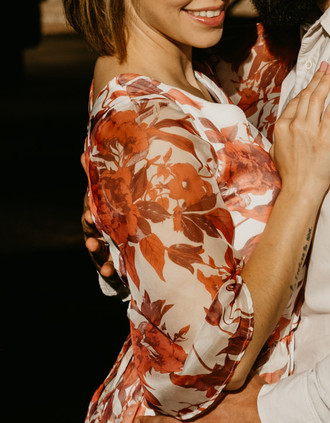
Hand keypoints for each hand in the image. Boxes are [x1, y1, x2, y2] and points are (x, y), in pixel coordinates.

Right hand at [80, 156, 124, 292]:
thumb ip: (113, 176)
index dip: (91, 206)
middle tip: (90, 224)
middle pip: (93, 226)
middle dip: (90, 226)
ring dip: (95, 248)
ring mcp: (109, 245)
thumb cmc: (136, 211)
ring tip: (93, 247)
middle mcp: (105, 227)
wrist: (149, 242)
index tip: (89, 213)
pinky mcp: (116, 262)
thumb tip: (88, 152)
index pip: (95, 206)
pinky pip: (109, 266)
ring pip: (98, 246)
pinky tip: (108, 270)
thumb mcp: (129, 195)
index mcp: (109, 209)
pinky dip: (106, 268)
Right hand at [271, 62, 329, 197]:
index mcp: (281, 126)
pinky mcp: (325, 136)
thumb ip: (280, 137)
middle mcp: (294, 124)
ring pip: (317, 99)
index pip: (295, 101)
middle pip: (307, 95)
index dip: (306, 88)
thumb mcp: (277, 151)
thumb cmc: (290, 175)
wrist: (301, 190)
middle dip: (317, 78)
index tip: (313, 79)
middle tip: (325, 65)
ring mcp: (309, 129)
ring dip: (325, 81)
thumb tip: (283, 130)